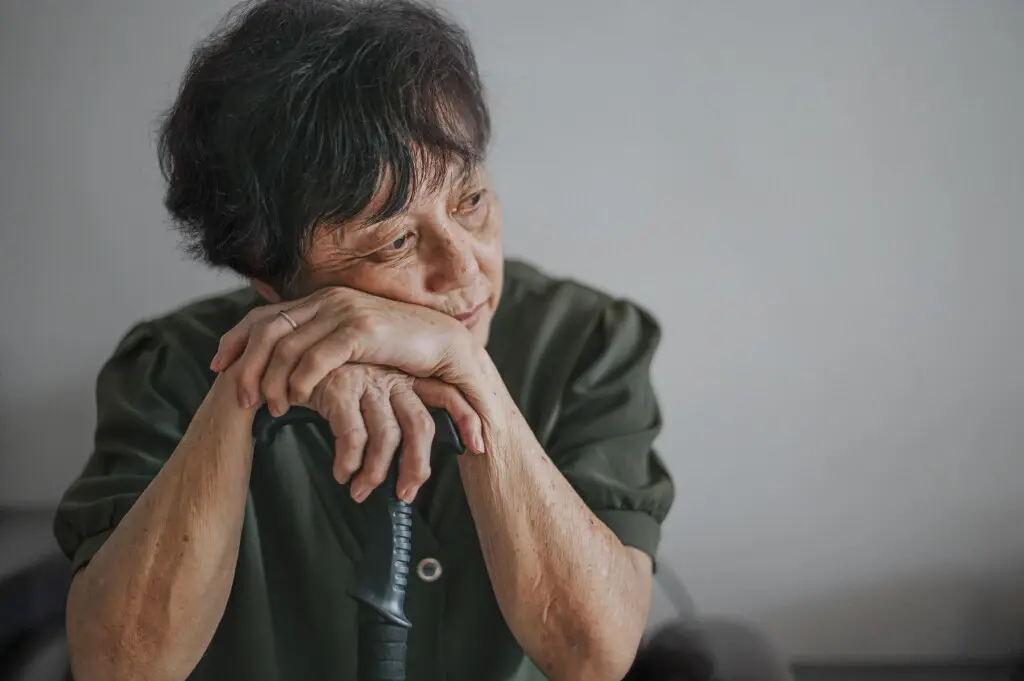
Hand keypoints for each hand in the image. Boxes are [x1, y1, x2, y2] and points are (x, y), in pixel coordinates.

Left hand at [211, 287, 475, 415]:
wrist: (448, 349)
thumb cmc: (403, 353)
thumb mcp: (355, 345)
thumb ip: (324, 344)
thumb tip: (289, 359)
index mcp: (323, 300)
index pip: (266, 314)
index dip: (236, 339)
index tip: (218, 365)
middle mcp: (329, 300)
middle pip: (267, 329)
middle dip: (247, 365)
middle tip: (241, 398)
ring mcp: (345, 312)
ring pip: (286, 346)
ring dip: (272, 380)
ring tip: (272, 408)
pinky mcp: (362, 331)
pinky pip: (316, 357)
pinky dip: (300, 380)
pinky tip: (298, 400)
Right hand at [303, 364, 482, 502]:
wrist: (289, 351)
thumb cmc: (332, 376)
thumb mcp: (368, 386)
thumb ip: (390, 410)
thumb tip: (407, 456)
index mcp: (405, 376)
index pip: (447, 394)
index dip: (466, 419)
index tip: (478, 448)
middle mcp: (392, 377)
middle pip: (420, 426)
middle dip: (417, 466)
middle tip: (406, 493)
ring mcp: (367, 381)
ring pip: (387, 437)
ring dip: (375, 473)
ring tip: (361, 491)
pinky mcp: (340, 388)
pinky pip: (353, 436)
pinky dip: (349, 462)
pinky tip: (341, 473)